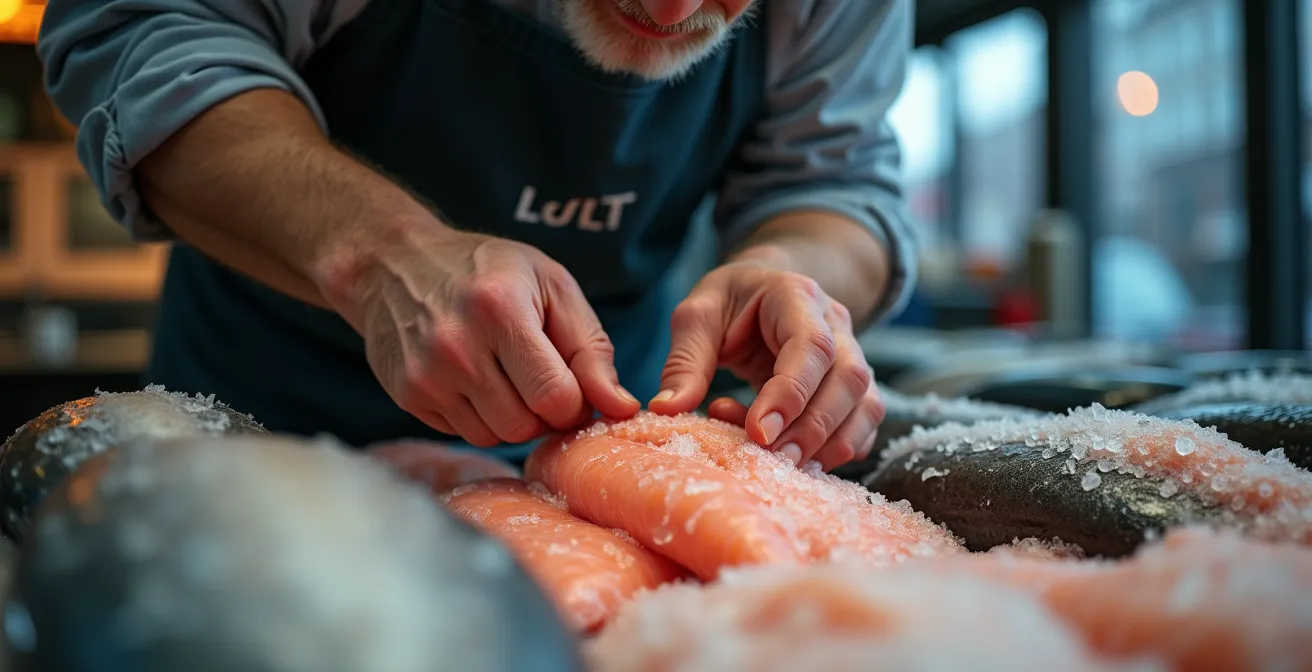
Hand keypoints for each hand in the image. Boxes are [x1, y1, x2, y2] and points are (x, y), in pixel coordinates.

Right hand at [325, 227, 640, 446]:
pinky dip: (481, 417)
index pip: (556, 397)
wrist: (394, 263)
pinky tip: (477, 379)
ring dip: (515, 418)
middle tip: (542, 380)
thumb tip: (622, 409)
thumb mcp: (551, 287)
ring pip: (495, 437)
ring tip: (509, 376)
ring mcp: (426, 375)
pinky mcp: (407, 395)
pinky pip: (464, 433)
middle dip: (546, 413)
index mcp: (500, 310)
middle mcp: (457, 346)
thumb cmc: (488, 269)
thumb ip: (591, 350)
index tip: (574, 385)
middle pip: (526, 426)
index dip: (577, 403)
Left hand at [649, 259, 883, 470]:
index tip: (759, 432)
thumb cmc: (730, 303)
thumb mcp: (698, 316)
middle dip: (812, 427)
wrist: (764, 290)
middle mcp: (836, 324)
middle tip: (771, 458)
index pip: (811, 346)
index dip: (791, 393)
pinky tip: (798, 457)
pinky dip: (838, 448)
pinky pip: (864, 422)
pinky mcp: (853, 386)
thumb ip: (685, 361)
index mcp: (797, 296)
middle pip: (848, 378)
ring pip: (865, 403)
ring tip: (782, 464)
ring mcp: (853, 354)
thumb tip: (666, 409)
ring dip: (829, 443)